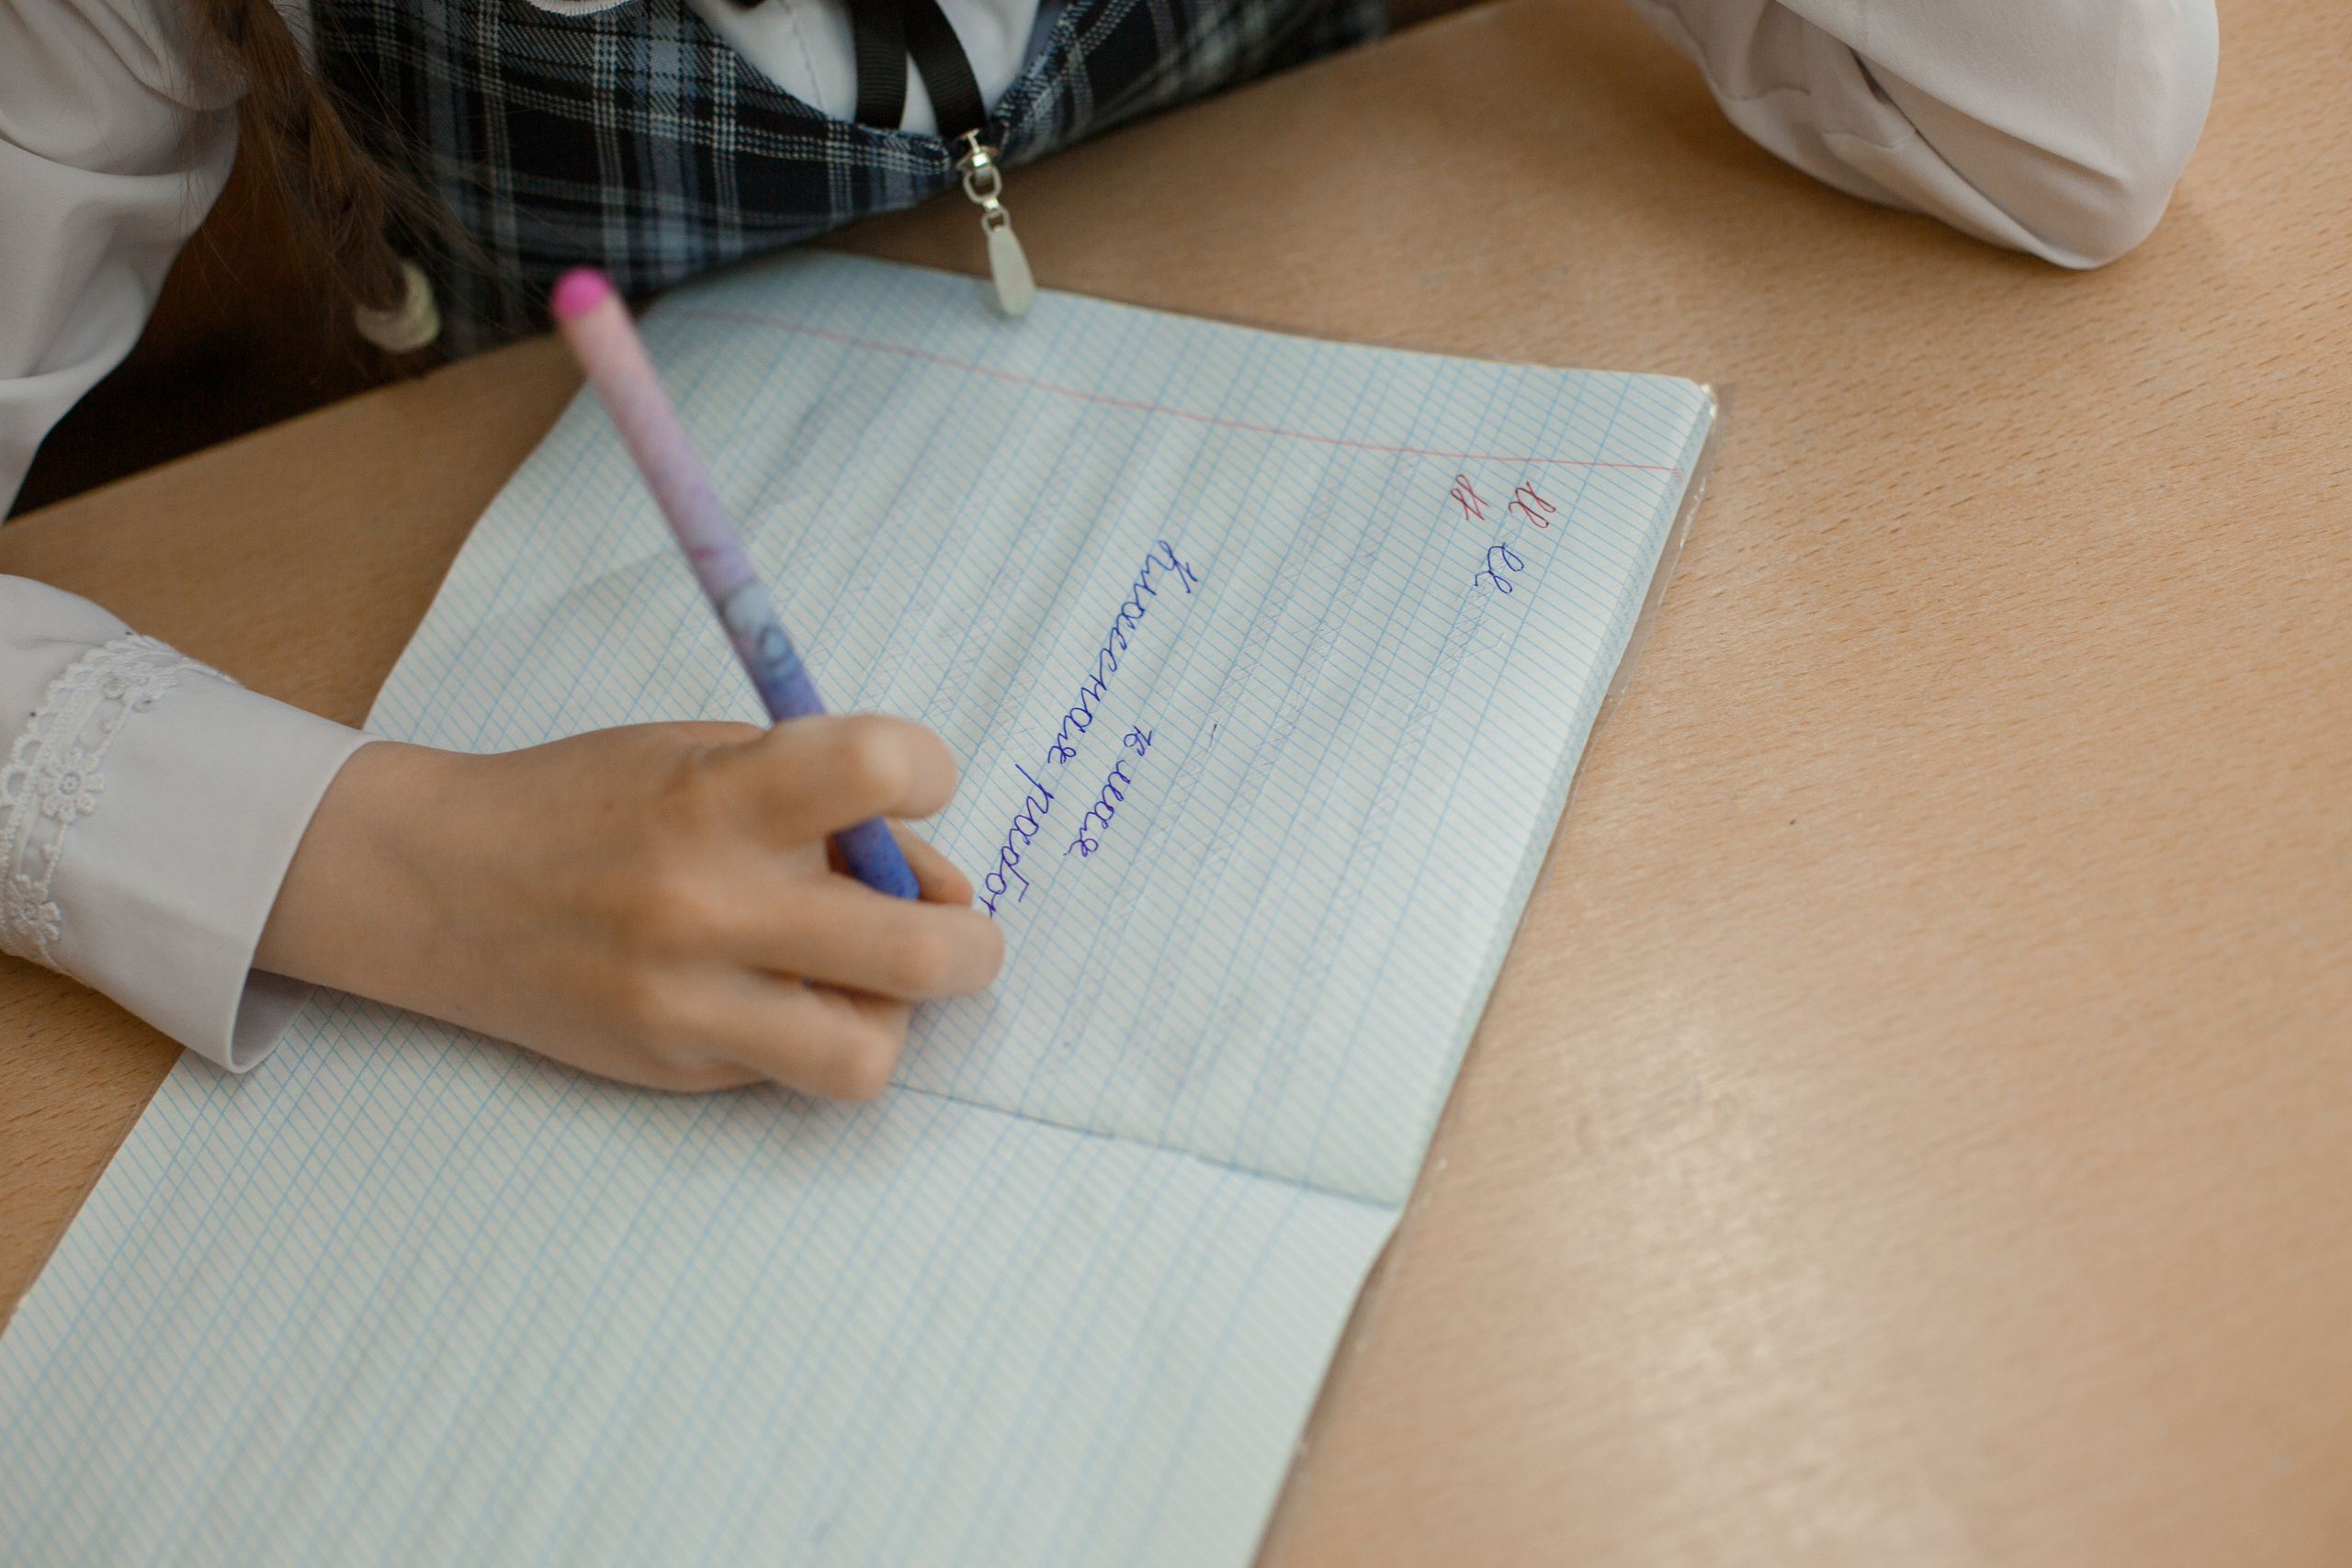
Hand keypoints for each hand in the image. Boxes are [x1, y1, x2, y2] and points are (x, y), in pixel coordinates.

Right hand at [254, 716, 1003, 1096]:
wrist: (437, 884)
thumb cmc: (592, 803)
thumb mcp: (703, 756)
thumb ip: (825, 807)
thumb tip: (938, 882)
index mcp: (717, 797)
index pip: (876, 769)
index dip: (929, 772)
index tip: (918, 785)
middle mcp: (707, 907)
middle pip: (918, 950)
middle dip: (972, 941)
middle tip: (961, 928)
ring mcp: (690, 1004)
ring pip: (868, 1053)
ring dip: (897, 1015)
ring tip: (866, 977)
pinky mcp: (676, 1069)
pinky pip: (800, 1074)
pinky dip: (820, 1036)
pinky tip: (784, 992)